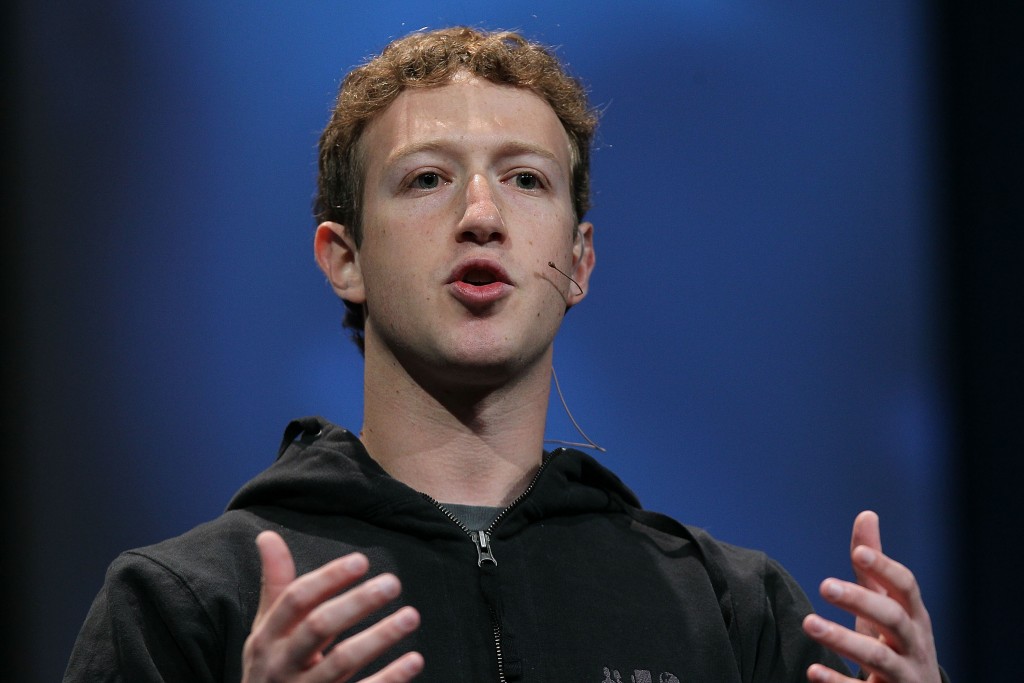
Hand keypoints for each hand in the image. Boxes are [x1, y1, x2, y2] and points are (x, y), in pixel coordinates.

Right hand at [242, 531, 422, 681]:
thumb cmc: (273, 667)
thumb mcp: (267, 630)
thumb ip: (276, 585)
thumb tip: (267, 535)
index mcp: (267, 638)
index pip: (296, 600)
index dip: (328, 578)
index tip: (361, 561)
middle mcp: (282, 664)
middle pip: (319, 627)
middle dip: (357, 602)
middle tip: (392, 583)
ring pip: (342, 662)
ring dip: (379, 637)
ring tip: (411, 616)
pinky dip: (390, 679)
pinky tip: (414, 660)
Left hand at [801, 511, 939, 682]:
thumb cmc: (896, 643)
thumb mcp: (887, 605)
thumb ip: (873, 567)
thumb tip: (866, 514)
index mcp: (914, 616)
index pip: (907, 587)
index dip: (885, 568)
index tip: (860, 552)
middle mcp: (914, 644)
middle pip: (894, 619)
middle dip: (861, 601)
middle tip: (824, 585)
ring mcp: (904, 675)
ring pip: (879, 658)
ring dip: (843, 640)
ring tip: (808, 622)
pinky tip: (812, 670)